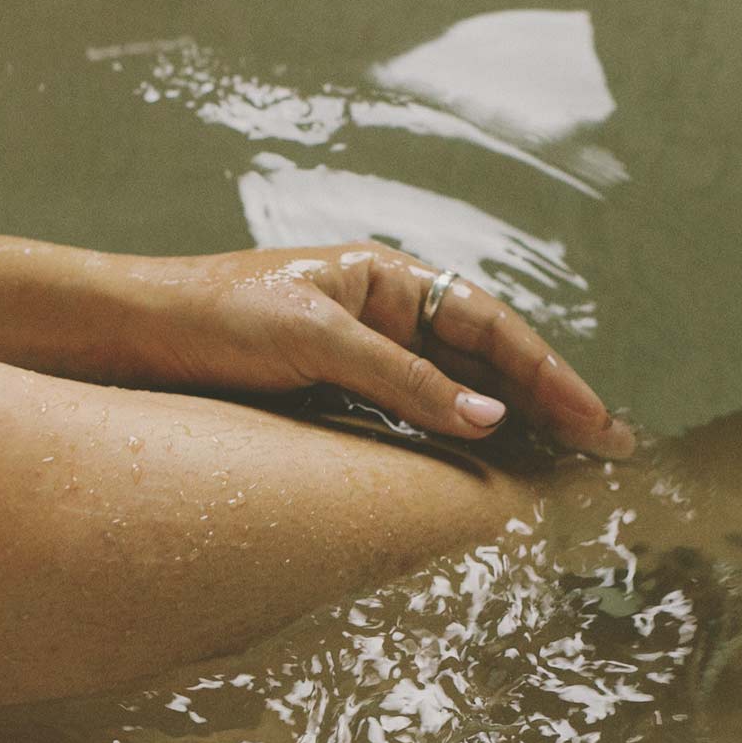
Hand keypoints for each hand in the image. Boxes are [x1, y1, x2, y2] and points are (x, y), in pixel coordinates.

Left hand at [113, 242, 634, 457]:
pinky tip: (484, 465)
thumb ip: (404, 381)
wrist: (132, 333)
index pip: (491, 324)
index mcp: (387, 277)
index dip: (549, 373)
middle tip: (608, 447)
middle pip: (486, 356)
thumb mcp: (315, 340)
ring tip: (565, 461)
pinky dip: (456, 438)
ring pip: (458, 388)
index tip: (596, 421)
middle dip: (549, 399)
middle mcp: (385, 311)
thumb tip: (490, 417)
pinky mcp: (337, 391)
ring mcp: (364, 352)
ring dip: (511, 422)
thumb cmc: (215, 318)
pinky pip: (415, 414)